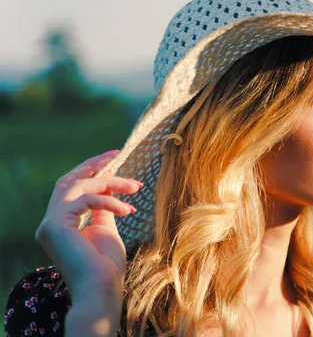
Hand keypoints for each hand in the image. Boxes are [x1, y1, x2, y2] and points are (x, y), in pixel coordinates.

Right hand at [35, 150, 141, 299]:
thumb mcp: (105, 229)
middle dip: (93, 166)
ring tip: (134, 187)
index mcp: (60, 223)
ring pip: (79, 186)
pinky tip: (127, 210)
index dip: (91, 172)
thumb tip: (107, 189)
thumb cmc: (106, 265)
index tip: (114, 159)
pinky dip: (109, 201)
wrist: (101, 287)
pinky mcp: (55, 224)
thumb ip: (102, 209)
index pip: (72, 188)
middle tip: (116, 154)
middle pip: (70, 181)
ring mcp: (49, 223)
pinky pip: (85, 200)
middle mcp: (50, 221)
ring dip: (110, 182)